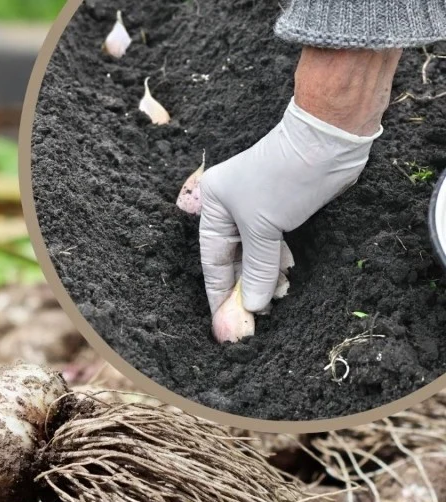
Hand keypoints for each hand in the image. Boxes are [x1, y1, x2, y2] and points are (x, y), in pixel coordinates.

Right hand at [199, 97, 379, 313]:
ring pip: (255, 255)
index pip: (212, 258)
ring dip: (262, 279)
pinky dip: (277, 266)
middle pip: (233, 259)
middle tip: (250, 321)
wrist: (328, 141)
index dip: (218, 292)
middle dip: (242, 288)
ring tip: (270, 305)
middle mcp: (231, 207)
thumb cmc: (285, 177)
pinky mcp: (282, 211)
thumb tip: (252, 306)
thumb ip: (257, 269)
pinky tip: (281, 282)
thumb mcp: (264, 227)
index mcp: (214, 204)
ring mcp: (257, 209)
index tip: (223, 321)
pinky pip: (274, 248)